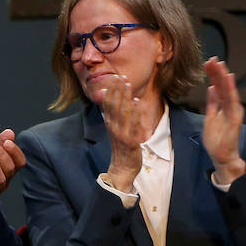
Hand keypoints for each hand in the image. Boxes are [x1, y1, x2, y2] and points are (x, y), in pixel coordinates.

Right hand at [95, 74, 159, 192]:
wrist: (122, 169)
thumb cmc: (121, 149)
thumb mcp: (116, 132)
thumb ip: (116, 118)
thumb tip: (116, 105)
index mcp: (110, 124)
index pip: (108, 104)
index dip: (112, 91)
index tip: (115, 78)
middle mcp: (113, 127)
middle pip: (114, 105)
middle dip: (118, 90)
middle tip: (121, 76)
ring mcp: (121, 133)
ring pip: (122, 112)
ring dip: (125, 97)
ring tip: (128, 84)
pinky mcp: (130, 141)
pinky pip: (133, 125)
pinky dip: (135, 113)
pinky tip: (137, 103)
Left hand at [203, 57, 245, 184]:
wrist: (221, 156)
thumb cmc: (216, 140)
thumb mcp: (210, 117)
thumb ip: (212, 103)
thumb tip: (211, 88)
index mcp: (223, 106)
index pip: (218, 87)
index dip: (214, 75)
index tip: (208, 63)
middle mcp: (229, 107)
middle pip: (223, 86)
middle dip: (218, 72)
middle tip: (212, 59)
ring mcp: (233, 112)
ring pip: (229, 91)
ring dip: (224, 77)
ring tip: (220, 65)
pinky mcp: (235, 118)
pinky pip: (232, 101)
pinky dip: (230, 89)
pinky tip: (228, 78)